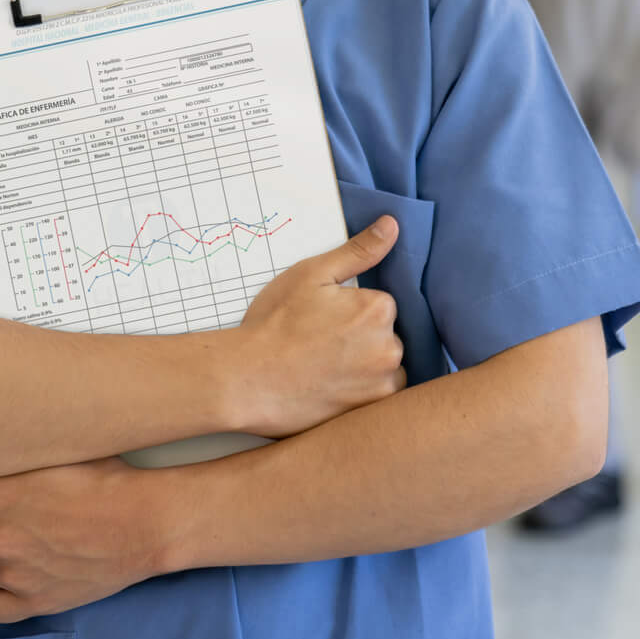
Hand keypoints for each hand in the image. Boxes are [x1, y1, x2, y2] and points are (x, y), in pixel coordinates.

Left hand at [0, 458, 166, 622]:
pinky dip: (1, 596)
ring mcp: (12, 572)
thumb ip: (24, 451)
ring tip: (21, 547)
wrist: (145, 522)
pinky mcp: (32, 601)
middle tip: (24, 515)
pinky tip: (18, 581)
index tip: (9, 487)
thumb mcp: (61, 449)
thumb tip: (7, 439)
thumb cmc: (109, 480)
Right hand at [229, 217, 404, 438]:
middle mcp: (390, 348)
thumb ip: (358, 251)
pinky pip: (378, 397)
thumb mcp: (312, 275)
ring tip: (325, 369)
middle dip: (360, 338)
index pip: (379, 305)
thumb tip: (392, 224)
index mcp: (378, 309)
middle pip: (385, 337)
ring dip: (365, 367)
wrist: (247, 380)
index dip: (350, 311)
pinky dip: (361, 392)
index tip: (322, 321)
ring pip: (384, 367)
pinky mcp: (371, 414)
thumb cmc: (274, 325)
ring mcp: (382, 385)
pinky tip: (331, 388)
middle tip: (319, 345)